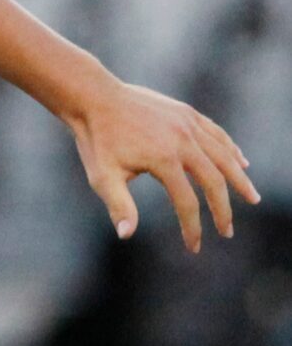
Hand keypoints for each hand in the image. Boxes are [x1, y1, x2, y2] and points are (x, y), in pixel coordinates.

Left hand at [67, 81, 258, 253]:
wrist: (94, 98)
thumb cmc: (96, 140)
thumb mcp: (102, 176)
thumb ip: (119, 205)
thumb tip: (127, 235)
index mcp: (164, 159)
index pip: (187, 202)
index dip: (192, 227)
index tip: (193, 247)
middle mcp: (183, 141)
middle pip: (214, 180)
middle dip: (223, 209)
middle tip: (227, 232)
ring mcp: (188, 124)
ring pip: (224, 155)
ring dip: (239, 179)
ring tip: (251, 198)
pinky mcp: (187, 114)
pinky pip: (217, 134)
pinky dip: (231, 150)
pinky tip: (240, 162)